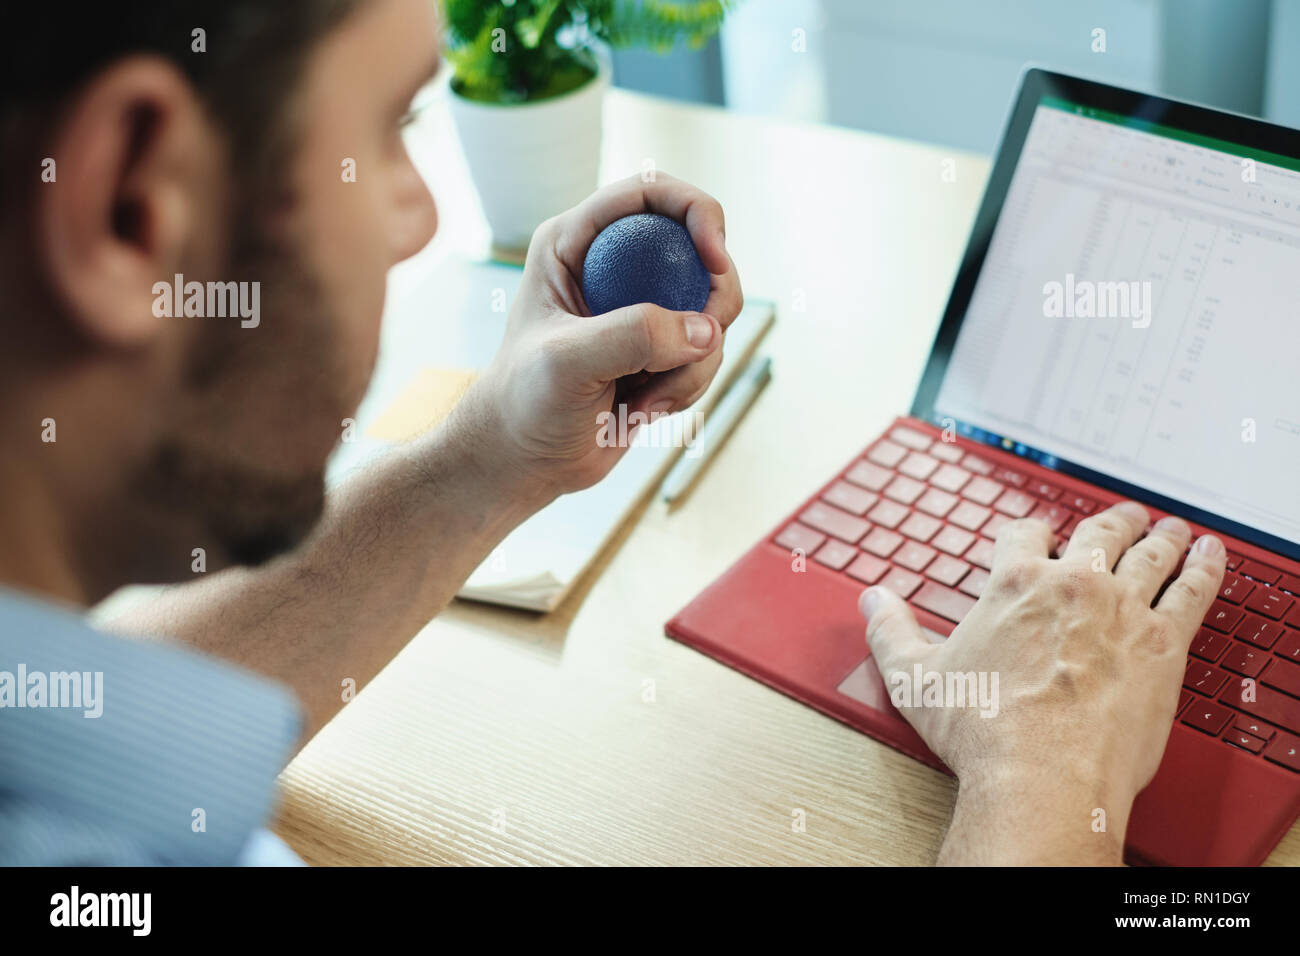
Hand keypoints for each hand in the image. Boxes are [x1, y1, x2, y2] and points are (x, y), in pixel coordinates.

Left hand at [467, 172, 743, 499]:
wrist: (523, 460)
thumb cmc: (524, 402)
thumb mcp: (568, 363)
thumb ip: (633, 336)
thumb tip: (707, 331)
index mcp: (575, 243)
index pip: (651, 194)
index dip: (696, 212)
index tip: (715, 260)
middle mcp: (612, 265)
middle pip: (699, 249)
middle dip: (715, 298)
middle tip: (703, 344)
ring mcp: (641, 307)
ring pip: (711, 311)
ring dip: (694, 362)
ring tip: (644, 400)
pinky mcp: (660, 348)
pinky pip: (706, 353)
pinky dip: (689, 386)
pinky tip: (643, 411)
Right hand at [859, 501, 1226, 862]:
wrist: (1043, 775)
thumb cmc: (983, 731)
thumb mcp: (914, 678)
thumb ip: (890, 631)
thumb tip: (872, 600)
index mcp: (1014, 583)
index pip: (1024, 533)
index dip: (1030, 532)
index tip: (1036, 536)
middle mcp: (1073, 583)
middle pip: (1097, 532)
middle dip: (1108, 521)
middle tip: (1119, 517)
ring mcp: (1123, 609)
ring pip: (1150, 552)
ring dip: (1160, 535)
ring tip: (1169, 527)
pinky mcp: (1164, 643)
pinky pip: (1193, 590)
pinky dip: (1204, 567)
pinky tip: (1209, 555)